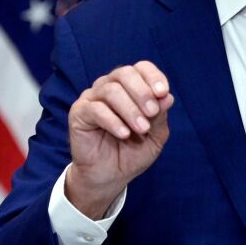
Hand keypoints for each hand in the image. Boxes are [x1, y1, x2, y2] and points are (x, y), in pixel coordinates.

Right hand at [66, 61, 173, 218]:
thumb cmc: (133, 152)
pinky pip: (95, 109)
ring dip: (130, 109)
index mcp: (131, 87)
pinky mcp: (79, 114)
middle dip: (142, 92)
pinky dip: (112, 120)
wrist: (111, 176)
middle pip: (124, 73)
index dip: (153, 76)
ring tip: (141, 129)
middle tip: (152, 113)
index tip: (163, 92)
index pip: (141, 68)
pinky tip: (124, 134)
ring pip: (110, 90)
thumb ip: (160, 116)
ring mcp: (92, 99)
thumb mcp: (155, 135)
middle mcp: (110, 87)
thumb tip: (167, 96)